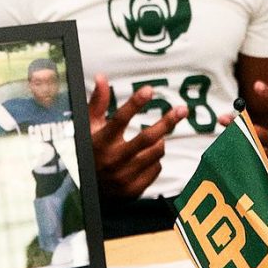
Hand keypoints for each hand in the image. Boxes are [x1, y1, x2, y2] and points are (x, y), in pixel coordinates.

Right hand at [87, 74, 185, 199]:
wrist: (85, 191)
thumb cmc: (88, 151)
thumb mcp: (88, 127)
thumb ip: (97, 103)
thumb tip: (101, 77)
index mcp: (101, 142)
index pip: (120, 120)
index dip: (135, 103)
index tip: (149, 90)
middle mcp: (113, 160)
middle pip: (147, 138)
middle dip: (167, 122)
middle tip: (181, 110)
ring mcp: (124, 177)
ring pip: (156, 152)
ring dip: (159, 141)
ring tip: (153, 138)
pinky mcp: (133, 189)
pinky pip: (156, 168)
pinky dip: (155, 160)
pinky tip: (145, 158)